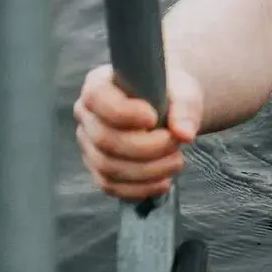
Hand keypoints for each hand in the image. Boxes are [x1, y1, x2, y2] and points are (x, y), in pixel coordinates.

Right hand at [73, 63, 203, 201]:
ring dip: (147, 171)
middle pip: (104, 140)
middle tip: (174, 142)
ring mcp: (89, 144)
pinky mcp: (98, 168)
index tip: (154, 118)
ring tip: (176, 161)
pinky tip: (163, 181)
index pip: (97, 99)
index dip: (124, 113)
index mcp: (99, 83)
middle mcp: (87, 115)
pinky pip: (111, 186)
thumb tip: (184, 134)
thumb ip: (185, 107)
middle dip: (145, 148)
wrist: (168, 106)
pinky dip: (140, 188)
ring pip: (108, 167)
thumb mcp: (182, 90)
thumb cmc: (170, 92)